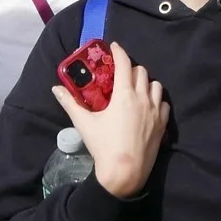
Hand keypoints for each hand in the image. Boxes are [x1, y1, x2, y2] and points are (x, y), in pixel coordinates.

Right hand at [52, 42, 168, 199]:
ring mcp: (156, 111)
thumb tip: (56, 88)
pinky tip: (149, 106)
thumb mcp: (84, 123)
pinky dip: (157, 100)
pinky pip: (164, 103)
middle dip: (131, 68)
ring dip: (146, 82)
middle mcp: (143, 98)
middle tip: (121, 73)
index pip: (124, 64)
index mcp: (124, 95)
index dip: (119, 52)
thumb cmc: (103, 147)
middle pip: (141, 72)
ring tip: (136, 88)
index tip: (114, 46)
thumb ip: (70, 103)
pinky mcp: (163, 124)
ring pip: (156, 85)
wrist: (124, 174)